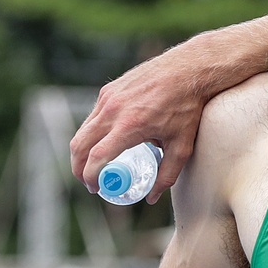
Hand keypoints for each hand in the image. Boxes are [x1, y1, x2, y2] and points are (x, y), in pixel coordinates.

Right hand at [70, 55, 204, 202]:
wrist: (189, 70)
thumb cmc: (188, 108)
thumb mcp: (182, 147)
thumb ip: (167, 175)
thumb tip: (151, 197)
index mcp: (130, 126)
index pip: (97, 157)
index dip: (90, 176)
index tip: (95, 188)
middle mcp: (114, 110)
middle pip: (80, 145)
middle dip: (78, 168)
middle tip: (88, 181)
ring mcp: (109, 97)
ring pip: (84, 130)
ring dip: (83, 150)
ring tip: (94, 164)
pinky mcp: (109, 89)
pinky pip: (94, 115)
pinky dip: (93, 132)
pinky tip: (105, 140)